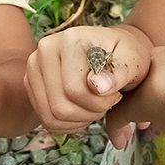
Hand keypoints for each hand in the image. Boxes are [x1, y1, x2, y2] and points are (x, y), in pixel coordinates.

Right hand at [24, 25, 151, 133]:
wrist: (113, 49)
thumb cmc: (125, 55)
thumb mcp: (133, 60)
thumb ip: (120, 72)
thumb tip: (97, 87)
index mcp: (69, 40)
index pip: (75, 91)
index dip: (100, 104)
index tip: (117, 95)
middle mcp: (44, 49)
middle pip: (59, 107)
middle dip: (89, 114)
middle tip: (107, 104)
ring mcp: (34, 66)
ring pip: (50, 116)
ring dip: (78, 121)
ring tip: (96, 107)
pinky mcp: (31, 82)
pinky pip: (44, 119)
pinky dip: (66, 124)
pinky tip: (83, 111)